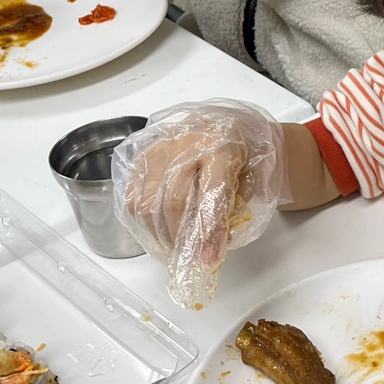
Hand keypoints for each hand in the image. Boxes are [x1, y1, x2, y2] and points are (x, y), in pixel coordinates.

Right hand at [113, 100, 287, 307]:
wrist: (224, 124)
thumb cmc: (240, 154)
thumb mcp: (251, 178)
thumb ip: (234, 209)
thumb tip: (213, 247)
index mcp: (223, 145)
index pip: (212, 193)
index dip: (209, 230)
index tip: (210, 258)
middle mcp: (186, 142)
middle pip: (172, 201)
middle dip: (181, 237)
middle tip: (191, 258)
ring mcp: (159, 147)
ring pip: (146, 202)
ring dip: (160, 234)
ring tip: (175, 250)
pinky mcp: (141, 155)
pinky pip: (131, 196)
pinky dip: (143, 222)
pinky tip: (158, 233)